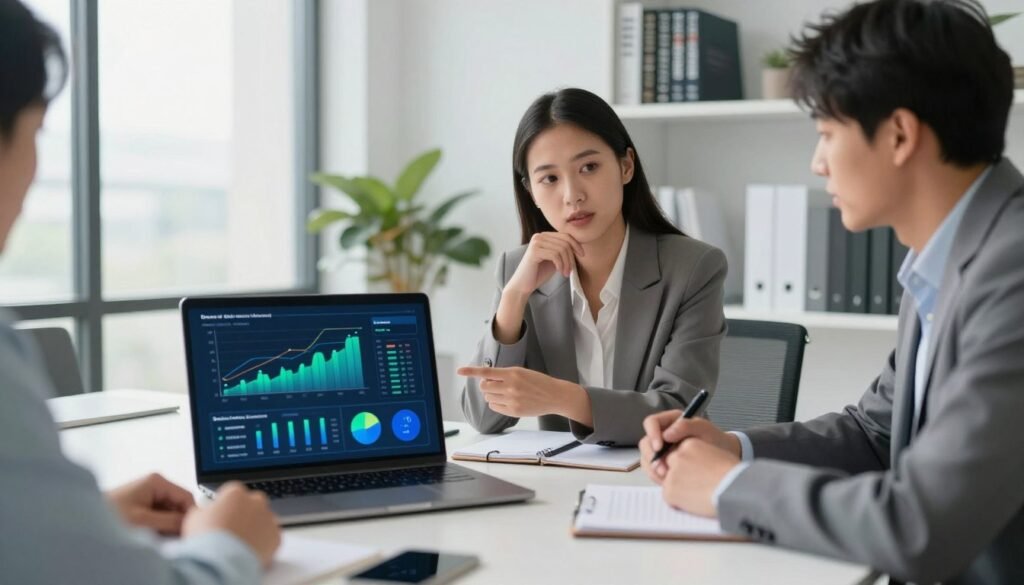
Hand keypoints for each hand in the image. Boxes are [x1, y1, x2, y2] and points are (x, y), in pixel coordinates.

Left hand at [107, 473, 195, 535]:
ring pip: (170, 511)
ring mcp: (148, 494)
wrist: (84, 519)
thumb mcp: (143, 520)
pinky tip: (151, 535)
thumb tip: (190, 523)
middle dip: (177, 521)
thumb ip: (169, 521)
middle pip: (179, 504)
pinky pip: (160, 515)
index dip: (190, 515)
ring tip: (156, 537)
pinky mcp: (143, 504)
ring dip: (167, 526)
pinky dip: (159, 526)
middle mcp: (154, 484)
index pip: (187, 496)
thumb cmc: (107, 515)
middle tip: (171, 538)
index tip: (189, 531)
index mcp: (156, 480)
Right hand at [182, 482, 280, 567]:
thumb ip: (204, 510)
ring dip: (254, 528)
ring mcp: (269, 518)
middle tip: (232, 529)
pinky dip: (263, 543)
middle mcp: (256, 501)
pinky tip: (249, 550)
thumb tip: (205, 511)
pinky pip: (270, 537)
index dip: (226, 505)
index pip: (233, 493)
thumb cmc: (207, 538)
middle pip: (252, 504)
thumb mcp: (194, 518)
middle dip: (244, 513)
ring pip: (263, 520)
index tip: (222, 514)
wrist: (221, 561)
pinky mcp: (276, 536)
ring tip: (239, 543)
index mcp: (236, 493)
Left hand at [457, 366, 591, 423]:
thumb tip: (485, 379)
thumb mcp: (521, 372)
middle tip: (495, 385)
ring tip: (505, 393)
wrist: (554, 395)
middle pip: (484, 386)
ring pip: (488, 397)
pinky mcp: (514, 411)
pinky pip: (494, 407)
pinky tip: (506, 401)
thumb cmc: (537, 382)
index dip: (471, 371)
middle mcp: (511, 386)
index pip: (486, 372)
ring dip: (492, 394)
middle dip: (486, 385)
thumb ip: (504, 374)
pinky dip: (496, 403)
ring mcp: (512, 399)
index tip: (459, 371)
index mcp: (512, 373)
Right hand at [504, 232, 584, 296]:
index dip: (576, 244)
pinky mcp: (534, 251)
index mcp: (544, 236)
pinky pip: (555, 255)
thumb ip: (563, 251)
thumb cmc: (539, 273)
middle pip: (565, 242)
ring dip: (566, 263)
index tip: (582, 255)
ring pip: (561, 249)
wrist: (523, 285)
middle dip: (571, 257)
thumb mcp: (555, 259)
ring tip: (565, 273)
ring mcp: (536, 242)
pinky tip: (560, 272)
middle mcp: (539, 236)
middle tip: (571, 270)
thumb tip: (578, 246)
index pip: (565, 235)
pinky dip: (560, 264)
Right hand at [639, 411, 739, 483]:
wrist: (724, 457)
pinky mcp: (664, 465)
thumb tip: (667, 434)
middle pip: (645, 443)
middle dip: (651, 456)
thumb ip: (686, 426)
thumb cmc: (715, 440)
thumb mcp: (704, 429)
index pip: (651, 423)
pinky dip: (657, 477)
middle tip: (663, 468)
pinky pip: (653, 470)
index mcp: (670, 421)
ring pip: (646, 458)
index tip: (659, 447)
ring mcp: (662, 451)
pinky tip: (668, 481)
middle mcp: (662, 435)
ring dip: (653, 469)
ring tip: (666, 478)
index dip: (652, 434)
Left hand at [661, 438, 739, 517]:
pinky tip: (694, 502)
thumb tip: (692, 468)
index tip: (698, 474)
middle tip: (696, 486)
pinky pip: (669, 497)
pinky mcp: (670, 489)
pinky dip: (678, 502)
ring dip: (679, 489)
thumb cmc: (733, 475)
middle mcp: (678, 456)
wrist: (736, 488)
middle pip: (671, 467)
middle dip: (680, 477)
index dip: (688, 467)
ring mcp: (672, 472)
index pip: (679, 454)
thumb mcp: (716, 455)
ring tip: (699, 494)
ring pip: (669, 482)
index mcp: (690, 444)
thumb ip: (700, 456)